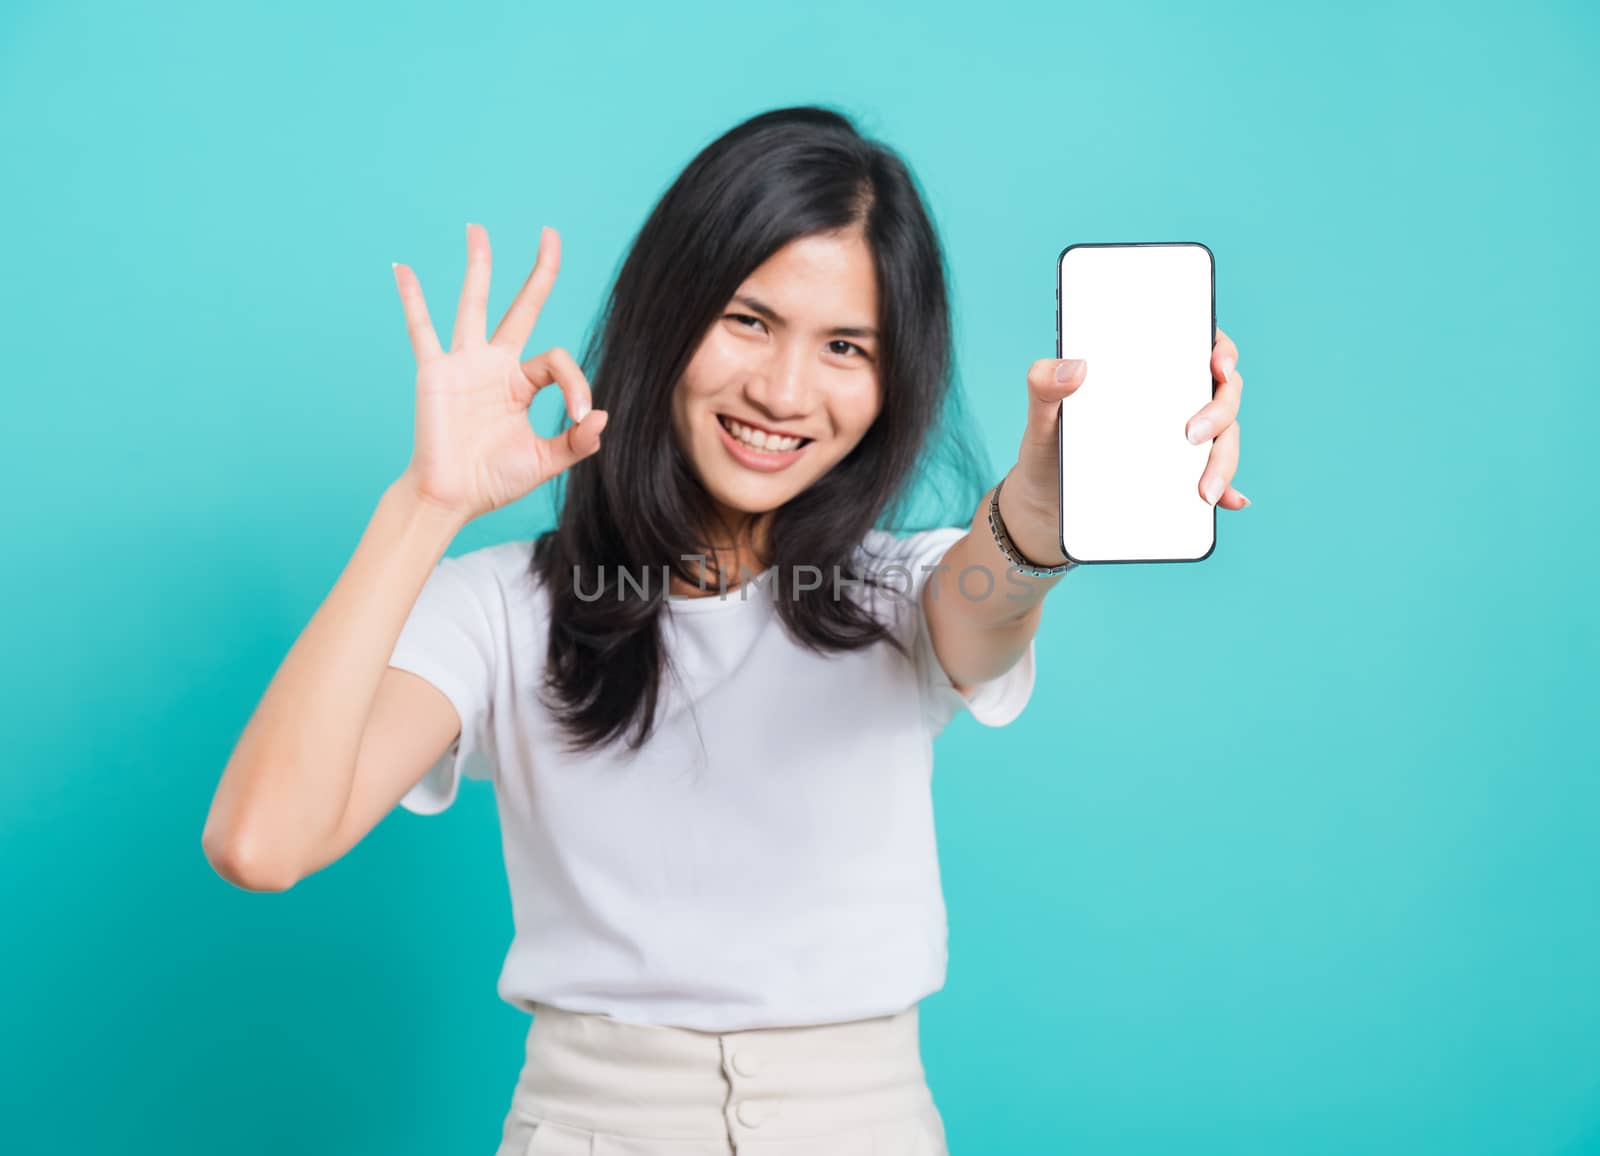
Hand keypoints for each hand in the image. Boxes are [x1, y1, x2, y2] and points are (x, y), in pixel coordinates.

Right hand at [391, 223, 608, 523]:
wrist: (451, 498)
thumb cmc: (493, 481)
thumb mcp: (545, 461)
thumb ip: (576, 442)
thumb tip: (603, 417)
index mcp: (522, 383)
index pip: (557, 360)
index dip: (577, 383)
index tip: (580, 416)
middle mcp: (494, 365)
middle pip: (522, 307)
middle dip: (538, 272)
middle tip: (550, 233)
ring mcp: (464, 364)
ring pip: (474, 304)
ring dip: (478, 267)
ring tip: (479, 229)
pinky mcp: (435, 372)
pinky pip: (421, 329)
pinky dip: (411, 299)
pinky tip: (402, 268)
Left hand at [1003, 327, 1250, 562]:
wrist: (1044, 508)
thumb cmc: (1047, 452)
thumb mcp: (1039, 421)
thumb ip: (1042, 387)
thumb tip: (1075, 367)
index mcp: (1145, 375)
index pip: (1195, 346)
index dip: (1219, 349)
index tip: (1218, 366)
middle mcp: (1172, 403)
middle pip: (1220, 393)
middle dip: (1220, 412)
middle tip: (1190, 435)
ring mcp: (1182, 442)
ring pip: (1224, 438)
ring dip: (1224, 460)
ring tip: (1204, 490)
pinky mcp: (1183, 479)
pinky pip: (1217, 482)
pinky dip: (1228, 492)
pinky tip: (1229, 502)